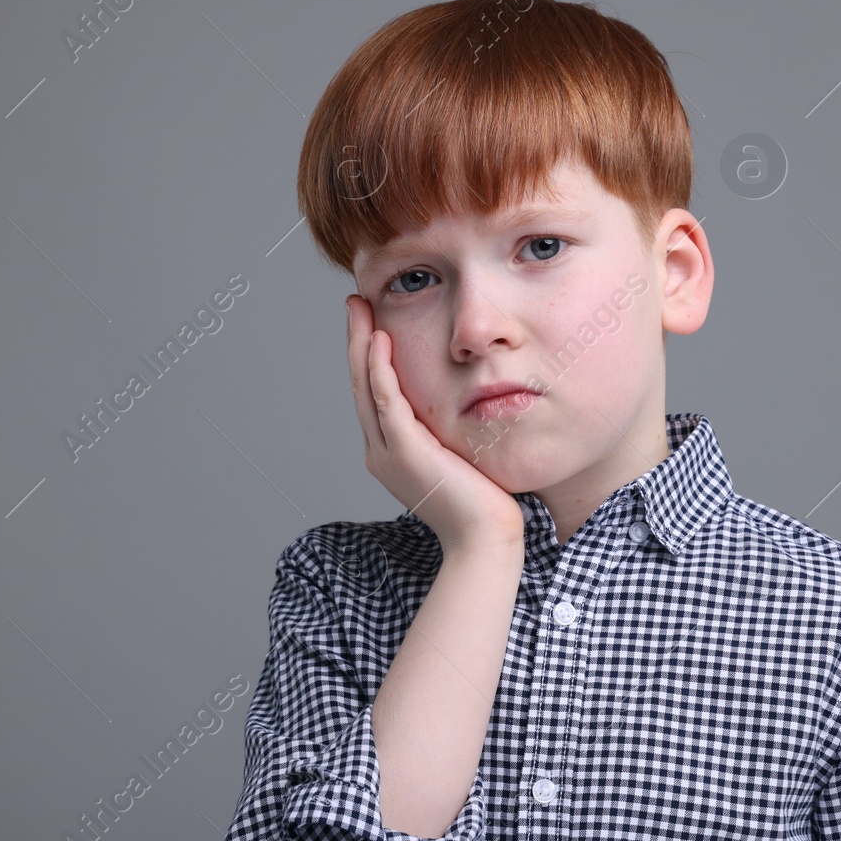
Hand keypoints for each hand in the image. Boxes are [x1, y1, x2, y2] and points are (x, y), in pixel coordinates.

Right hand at [346, 294, 525, 560]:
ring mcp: (390, 453)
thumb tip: (466, 402)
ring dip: (362, 345)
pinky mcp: (408, 452)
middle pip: (360, 384)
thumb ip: (449, 431)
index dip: (367, 355)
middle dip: (356, 340)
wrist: (486, 539)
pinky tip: (382, 341)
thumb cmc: (483, 503)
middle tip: (355, 302)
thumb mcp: (459, 457)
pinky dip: (380, 370)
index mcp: (390, 453)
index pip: (372, 394)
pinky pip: (387, 402)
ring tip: (360, 309)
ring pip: (366, 387)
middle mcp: (381, 452)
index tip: (370, 320)